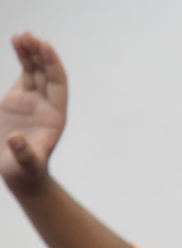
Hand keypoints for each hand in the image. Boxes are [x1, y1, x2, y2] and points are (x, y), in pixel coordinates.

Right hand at [1, 34, 66, 193]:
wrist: (18, 171)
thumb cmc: (25, 170)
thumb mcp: (25, 163)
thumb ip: (23, 153)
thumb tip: (16, 139)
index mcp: (55, 116)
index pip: (58, 85)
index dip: (53, 65)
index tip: (45, 47)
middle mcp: (48, 105)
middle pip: (48, 74)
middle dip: (41, 55)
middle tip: (30, 37)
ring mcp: (34, 100)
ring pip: (36, 70)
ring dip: (30, 52)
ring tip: (21, 36)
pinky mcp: (19, 98)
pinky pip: (24, 73)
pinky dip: (22, 58)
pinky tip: (16, 42)